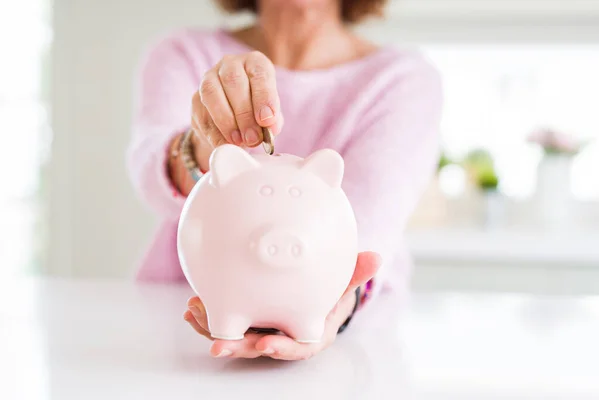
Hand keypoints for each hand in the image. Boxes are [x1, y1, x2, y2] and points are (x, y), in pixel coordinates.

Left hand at [183, 251, 380, 359]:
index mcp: (308, 332)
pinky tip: (191, 305)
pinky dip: (209, 316)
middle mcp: (283, 334)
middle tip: (218, 344)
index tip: (267, 345)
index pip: (297, 345)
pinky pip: (227, 320)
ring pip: (238, 335)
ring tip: (194, 314)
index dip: (282, 347)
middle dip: (238, 346)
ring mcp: (263, 327)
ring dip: (213, 329)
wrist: (316, 294)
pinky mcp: (248, 318)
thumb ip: (355, 272)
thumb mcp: (344, 283)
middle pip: (259, 345)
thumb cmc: (330, 292)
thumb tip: (376, 257)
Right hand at [190, 51, 283, 170]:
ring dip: (226, 121)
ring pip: (212, 94)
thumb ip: (273, 121)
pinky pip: (201, 114)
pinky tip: (224, 144)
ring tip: (238, 141)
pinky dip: (213, 132)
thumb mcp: (271, 115)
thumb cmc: (257, 111)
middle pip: (234, 82)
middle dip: (244, 114)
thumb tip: (269, 129)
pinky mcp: (195, 98)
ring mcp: (209, 78)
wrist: (233, 120)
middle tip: (253, 138)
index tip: (266, 120)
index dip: (264, 97)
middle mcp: (231, 65)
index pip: (259, 74)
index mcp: (255, 63)